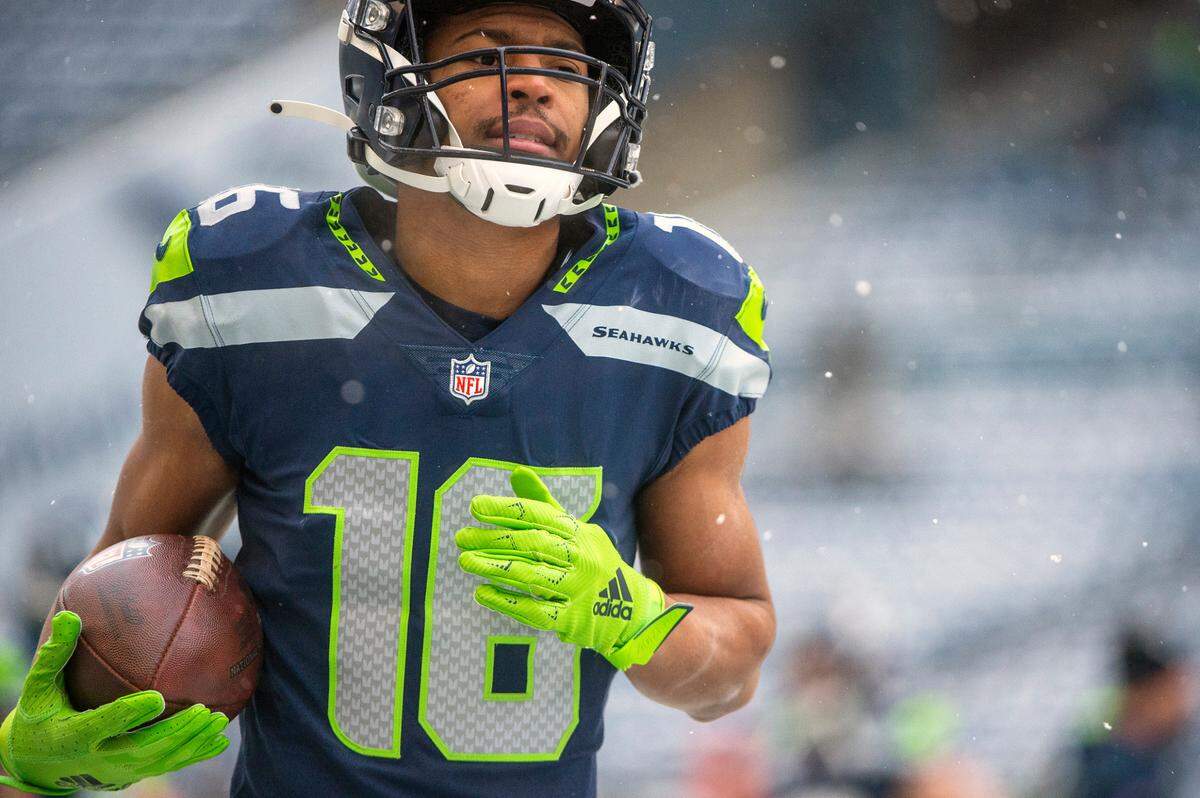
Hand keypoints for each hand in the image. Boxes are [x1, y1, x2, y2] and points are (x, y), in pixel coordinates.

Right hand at [0, 612, 229, 794]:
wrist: (37, 763)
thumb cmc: (39, 716)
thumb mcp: (38, 689)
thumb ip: (54, 655)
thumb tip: (70, 616)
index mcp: (74, 735)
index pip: (104, 724)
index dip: (129, 714)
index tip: (157, 698)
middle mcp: (99, 758)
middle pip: (142, 748)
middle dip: (175, 732)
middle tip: (205, 711)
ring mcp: (117, 771)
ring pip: (159, 760)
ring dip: (191, 742)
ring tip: (219, 721)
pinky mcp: (130, 774)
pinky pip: (165, 766)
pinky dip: (192, 755)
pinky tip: (219, 740)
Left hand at [456, 467, 691, 668]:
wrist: (631, 611)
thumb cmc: (593, 563)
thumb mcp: (576, 530)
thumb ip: (543, 504)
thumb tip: (516, 472)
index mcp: (580, 533)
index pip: (539, 516)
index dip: (507, 509)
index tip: (476, 506)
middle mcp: (581, 558)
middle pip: (532, 544)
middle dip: (494, 539)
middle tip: (462, 537)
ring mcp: (578, 590)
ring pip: (531, 575)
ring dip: (494, 567)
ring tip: (466, 560)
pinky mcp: (571, 619)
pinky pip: (535, 610)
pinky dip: (507, 601)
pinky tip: (482, 593)